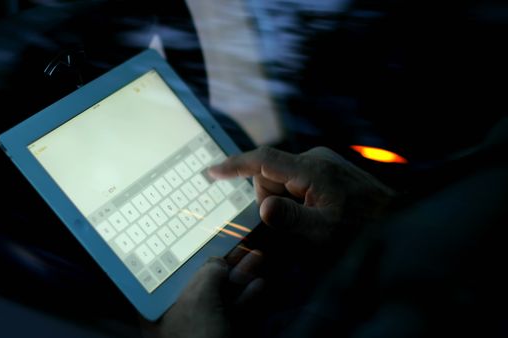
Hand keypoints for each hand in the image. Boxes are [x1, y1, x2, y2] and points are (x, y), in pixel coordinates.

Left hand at [142, 248, 263, 337]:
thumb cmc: (195, 336)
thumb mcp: (200, 296)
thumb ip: (210, 272)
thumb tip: (219, 263)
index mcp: (156, 305)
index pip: (171, 270)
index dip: (191, 251)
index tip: (208, 235)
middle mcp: (174, 314)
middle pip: (199, 279)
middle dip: (224, 262)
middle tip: (241, 243)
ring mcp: (198, 328)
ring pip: (220, 295)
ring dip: (240, 276)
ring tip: (258, 257)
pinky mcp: (219, 337)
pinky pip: (232, 313)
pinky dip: (246, 299)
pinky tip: (260, 283)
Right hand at [209, 146, 395, 243]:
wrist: (397, 220)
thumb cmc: (362, 229)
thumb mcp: (325, 232)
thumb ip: (292, 219)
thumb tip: (264, 206)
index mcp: (311, 170)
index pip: (263, 160)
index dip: (234, 165)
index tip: (211, 172)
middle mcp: (314, 158)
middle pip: (269, 176)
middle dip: (271, 201)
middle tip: (297, 224)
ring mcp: (321, 162)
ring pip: (281, 181)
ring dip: (285, 202)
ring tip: (311, 220)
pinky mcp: (325, 169)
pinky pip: (295, 182)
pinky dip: (295, 199)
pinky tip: (314, 213)